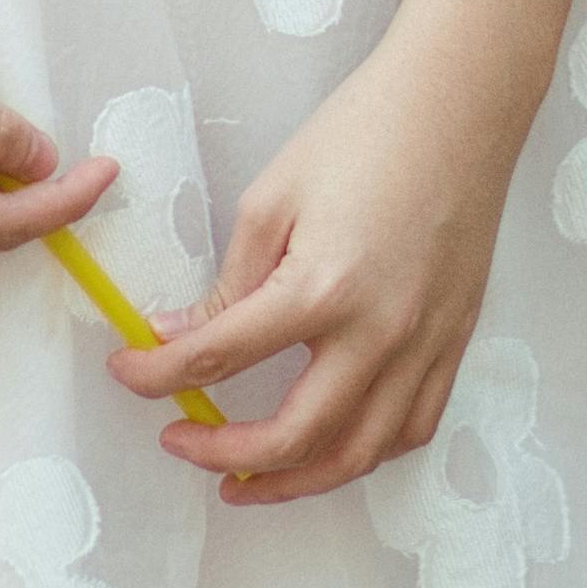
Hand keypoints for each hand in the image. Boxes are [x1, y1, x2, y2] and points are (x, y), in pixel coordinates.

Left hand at [107, 9, 535, 505]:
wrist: (458, 105)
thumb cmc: (364, 134)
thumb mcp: (272, 199)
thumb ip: (229, 283)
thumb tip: (181, 335)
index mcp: (321, 288)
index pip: (220, 357)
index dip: (157, 374)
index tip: (128, 372)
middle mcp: (379, 333)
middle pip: (293, 435)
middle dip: (224, 454)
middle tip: (179, 441)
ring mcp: (425, 345)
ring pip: (359, 454)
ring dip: (296, 482)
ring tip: (246, 480)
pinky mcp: (455, 341)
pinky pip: (412, 428)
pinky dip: (364, 453)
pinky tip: (328, 447)